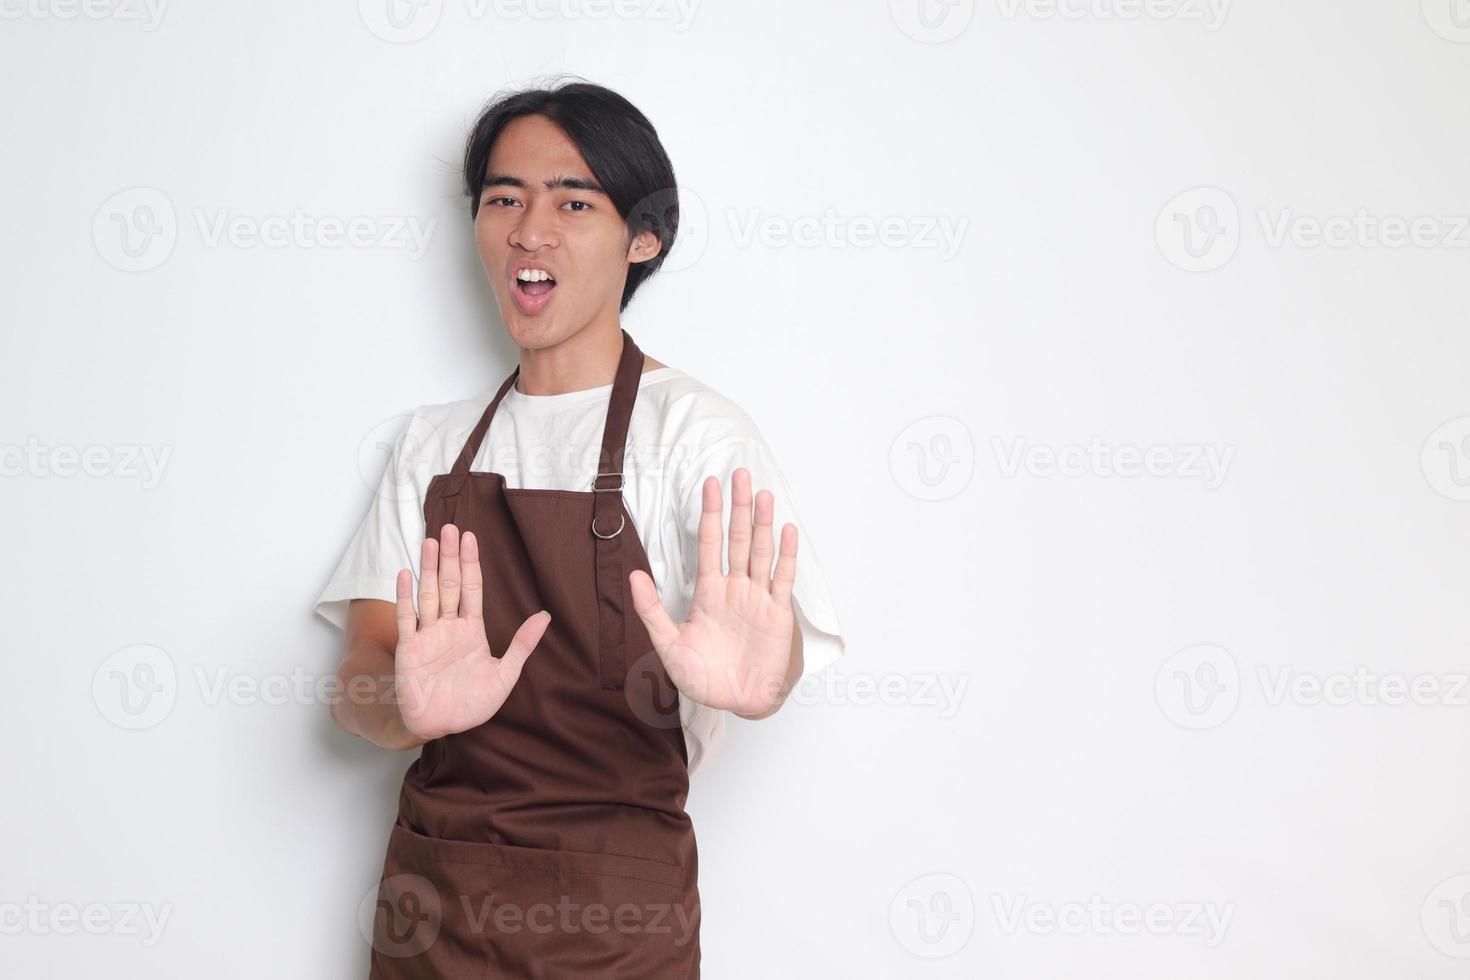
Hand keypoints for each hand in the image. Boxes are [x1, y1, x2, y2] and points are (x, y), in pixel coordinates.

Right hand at [393, 524, 550, 740]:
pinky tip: (405, 574)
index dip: (470, 564)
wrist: (440, 726)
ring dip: (428, 568)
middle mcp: (448, 627)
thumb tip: (545, 616)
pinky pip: (406, 618)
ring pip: (428, 595)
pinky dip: (405, 597)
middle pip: (449, 584)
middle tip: (451, 529)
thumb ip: (522, 645)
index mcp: (471, 630)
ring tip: (430, 542)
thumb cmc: (471, 704)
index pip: (471, 589)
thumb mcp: (504, 674)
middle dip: (450, 557)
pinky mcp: (408, 649)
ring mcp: (427, 635)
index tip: (471, 538)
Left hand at [629, 467, 797, 716]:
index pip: (708, 544)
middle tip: (738, 474)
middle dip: (737, 507)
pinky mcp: (778, 614)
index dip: (709, 514)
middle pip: (737, 539)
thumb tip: (634, 575)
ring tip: (761, 494)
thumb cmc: (703, 677)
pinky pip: (782, 579)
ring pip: (760, 552)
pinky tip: (787, 531)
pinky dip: (785, 556)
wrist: (736, 703)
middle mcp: (734, 589)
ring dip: (762, 523)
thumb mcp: (668, 645)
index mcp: (708, 592)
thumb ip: (651, 610)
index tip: (709, 484)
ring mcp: (758, 599)